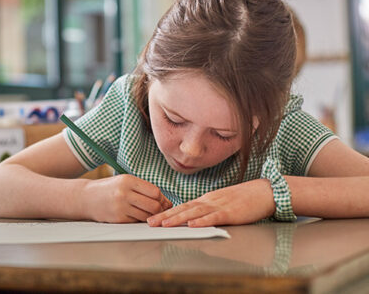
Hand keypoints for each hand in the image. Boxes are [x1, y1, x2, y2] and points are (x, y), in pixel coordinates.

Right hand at [83, 174, 172, 222]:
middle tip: (157, 209)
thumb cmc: (108, 189)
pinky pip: (136, 221)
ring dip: (150, 216)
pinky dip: (139, 220)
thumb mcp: (124, 181)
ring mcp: (120, 207)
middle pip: (153, 205)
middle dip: (159, 209)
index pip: (155, 192)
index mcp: (127, 180)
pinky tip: (135, 215)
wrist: (85, 197)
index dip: (161, 198)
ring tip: (146, 212)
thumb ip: (143, 189)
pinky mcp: (117, 219)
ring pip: (147, 216)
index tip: (161, 201)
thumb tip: (165, 202)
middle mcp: (124, 193)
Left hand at [147, 179, 275, 226]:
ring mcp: (220, 206)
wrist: (266, 191)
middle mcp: (209, 201)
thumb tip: (194, 218)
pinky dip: (202, 221)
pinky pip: (214, 217)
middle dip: (165, 216)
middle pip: (184, 208)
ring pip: (194, 212)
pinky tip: (192, 224)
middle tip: (149, 222)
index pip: (183, 206)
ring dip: (178, 218)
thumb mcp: (222, 203)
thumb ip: (208, 210)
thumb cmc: (245, 199)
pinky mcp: (231, 213)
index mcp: (207, 199)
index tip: (153, 218)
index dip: (167, 212)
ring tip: (164, 224)